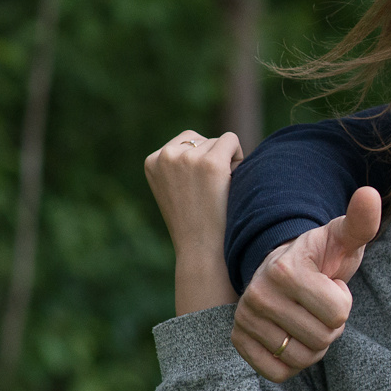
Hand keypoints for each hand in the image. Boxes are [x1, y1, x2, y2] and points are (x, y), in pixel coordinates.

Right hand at [145, 130, 243, 315]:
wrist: (201, 250)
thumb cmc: (193, 224)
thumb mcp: (174, 190)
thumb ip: (179, 166)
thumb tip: (205, 143)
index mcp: (152, 161)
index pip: (185, 142)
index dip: (199, 162)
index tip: (199, 189)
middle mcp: (166, 155)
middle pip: (202, 140)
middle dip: (213, 158)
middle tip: (212, 191)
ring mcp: (187, 158)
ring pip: (218, 142)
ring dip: (227, 162)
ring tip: (220, 192)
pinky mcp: (210, 162)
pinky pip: (232, 140)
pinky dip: (238, 157)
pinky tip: (233, 181)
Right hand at [231, 186, 384, 382]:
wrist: (284, 267)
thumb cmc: (321, 256)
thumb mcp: (343, 238)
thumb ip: (361, 221)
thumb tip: (370, 194)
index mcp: (285, 270)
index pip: (338, 313)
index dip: (342, 303)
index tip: (329, 286)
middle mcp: (258, 295)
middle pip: (322, 339)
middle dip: (330, 326)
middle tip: (317, 305)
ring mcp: (244, 319)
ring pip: (301, 359)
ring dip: (313, 346)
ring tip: (305, 319)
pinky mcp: (238, 341)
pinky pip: (278, 373)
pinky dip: (292, 362)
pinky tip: (290, 337)